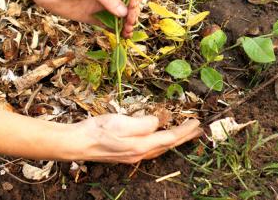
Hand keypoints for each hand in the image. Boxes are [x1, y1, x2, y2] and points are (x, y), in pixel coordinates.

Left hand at [32, 0, 141, 36]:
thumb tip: (124, 13)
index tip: (133, 4)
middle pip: (128, 4)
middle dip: (132, 12)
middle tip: (130, 20)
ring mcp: (102, 6)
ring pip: (121, 16)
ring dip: (127, 24)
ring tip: (127, 31)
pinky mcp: (94, 17)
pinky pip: (109, 25)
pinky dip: (117, 31)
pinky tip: (122, 36)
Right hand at [70, 115, 201, 163]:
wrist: (77, 143)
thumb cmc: (97, 130)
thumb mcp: (122, 121)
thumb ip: (143, 123)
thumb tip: (159, 122)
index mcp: (141, 146)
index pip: (170, 138)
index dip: (185, 130)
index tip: (197, 122)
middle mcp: (140, 154)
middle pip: (169, 146)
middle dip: (185, 137)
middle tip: (199, 130)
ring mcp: (133, 156)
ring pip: (161, 148)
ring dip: (175, 140)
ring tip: (186, 133)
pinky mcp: (127, 154)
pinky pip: (152, 149)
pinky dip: (163, 143)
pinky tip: (161, 140)